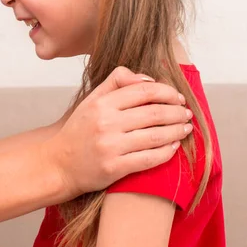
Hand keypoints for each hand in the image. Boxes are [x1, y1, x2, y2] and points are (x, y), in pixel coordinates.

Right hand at [49, 66, 191, 196]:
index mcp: (101, 103)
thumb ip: (115, 83)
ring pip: (155, 136)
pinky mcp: (114, 168)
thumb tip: (147, 78)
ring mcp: (110, 146)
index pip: (142, 91)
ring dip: (176, 132)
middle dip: (176, 112)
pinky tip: (174, 147)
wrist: (59, 163)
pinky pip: (149, 158)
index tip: (177, 96)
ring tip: (186, 128)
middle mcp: (105, 123)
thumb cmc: (78, 130)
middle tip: (186, 113)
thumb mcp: (91, 100)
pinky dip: (167, 152)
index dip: (165, 92)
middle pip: (153, 113)